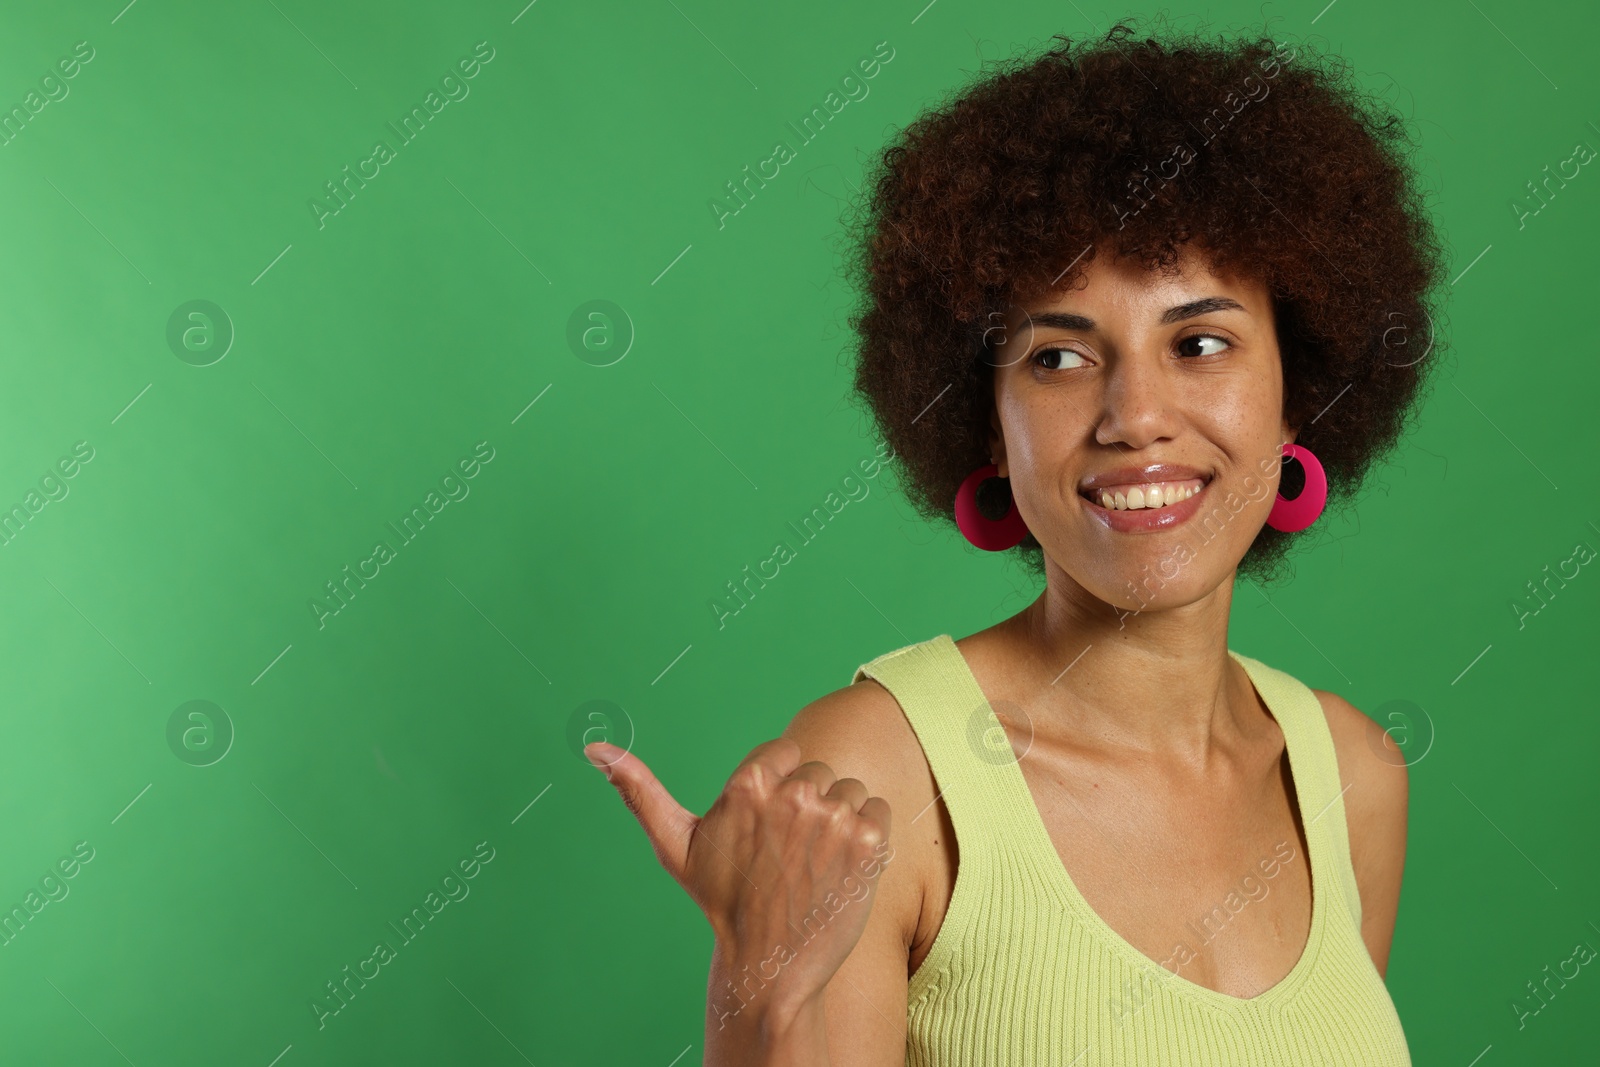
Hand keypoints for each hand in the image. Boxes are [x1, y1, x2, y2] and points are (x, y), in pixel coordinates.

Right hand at [585, 737, 892, 1009]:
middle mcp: (793, 792)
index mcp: (749, 782)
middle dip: (807, 806)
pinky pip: (878, 810)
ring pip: (849, 790)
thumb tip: (594, 747)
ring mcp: (834, 816)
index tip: (766, 829)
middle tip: (788, 854)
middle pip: (817, 772)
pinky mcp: (870, 840)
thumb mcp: (676, 846)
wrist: (771, 964)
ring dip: (838, 822)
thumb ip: (639, 790)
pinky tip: (841, 867)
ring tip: (813, 864)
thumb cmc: (723, 902)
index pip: (785, 751)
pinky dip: (868, 836)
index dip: (778, 788)